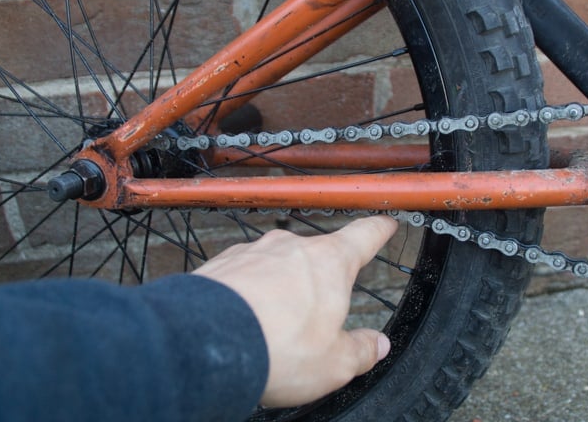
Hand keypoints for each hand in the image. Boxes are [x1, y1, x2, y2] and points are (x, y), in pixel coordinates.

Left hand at [193, 216, 397, 406]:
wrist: (202, 343)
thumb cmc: (277, 348)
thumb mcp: (334, 364)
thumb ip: (360, 351)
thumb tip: (378, 345)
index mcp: (329, 263)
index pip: (363, 236)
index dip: (378, 230)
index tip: (385, 224)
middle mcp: (291, 247)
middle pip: (315, 258)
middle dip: (318, 283)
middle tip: (316, 317)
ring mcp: (252, 252)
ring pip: (276, 268)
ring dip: (280, 290)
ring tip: (273, 329)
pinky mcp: (220, 265)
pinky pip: (243, 277)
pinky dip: (247, 296)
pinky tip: (243, 323)